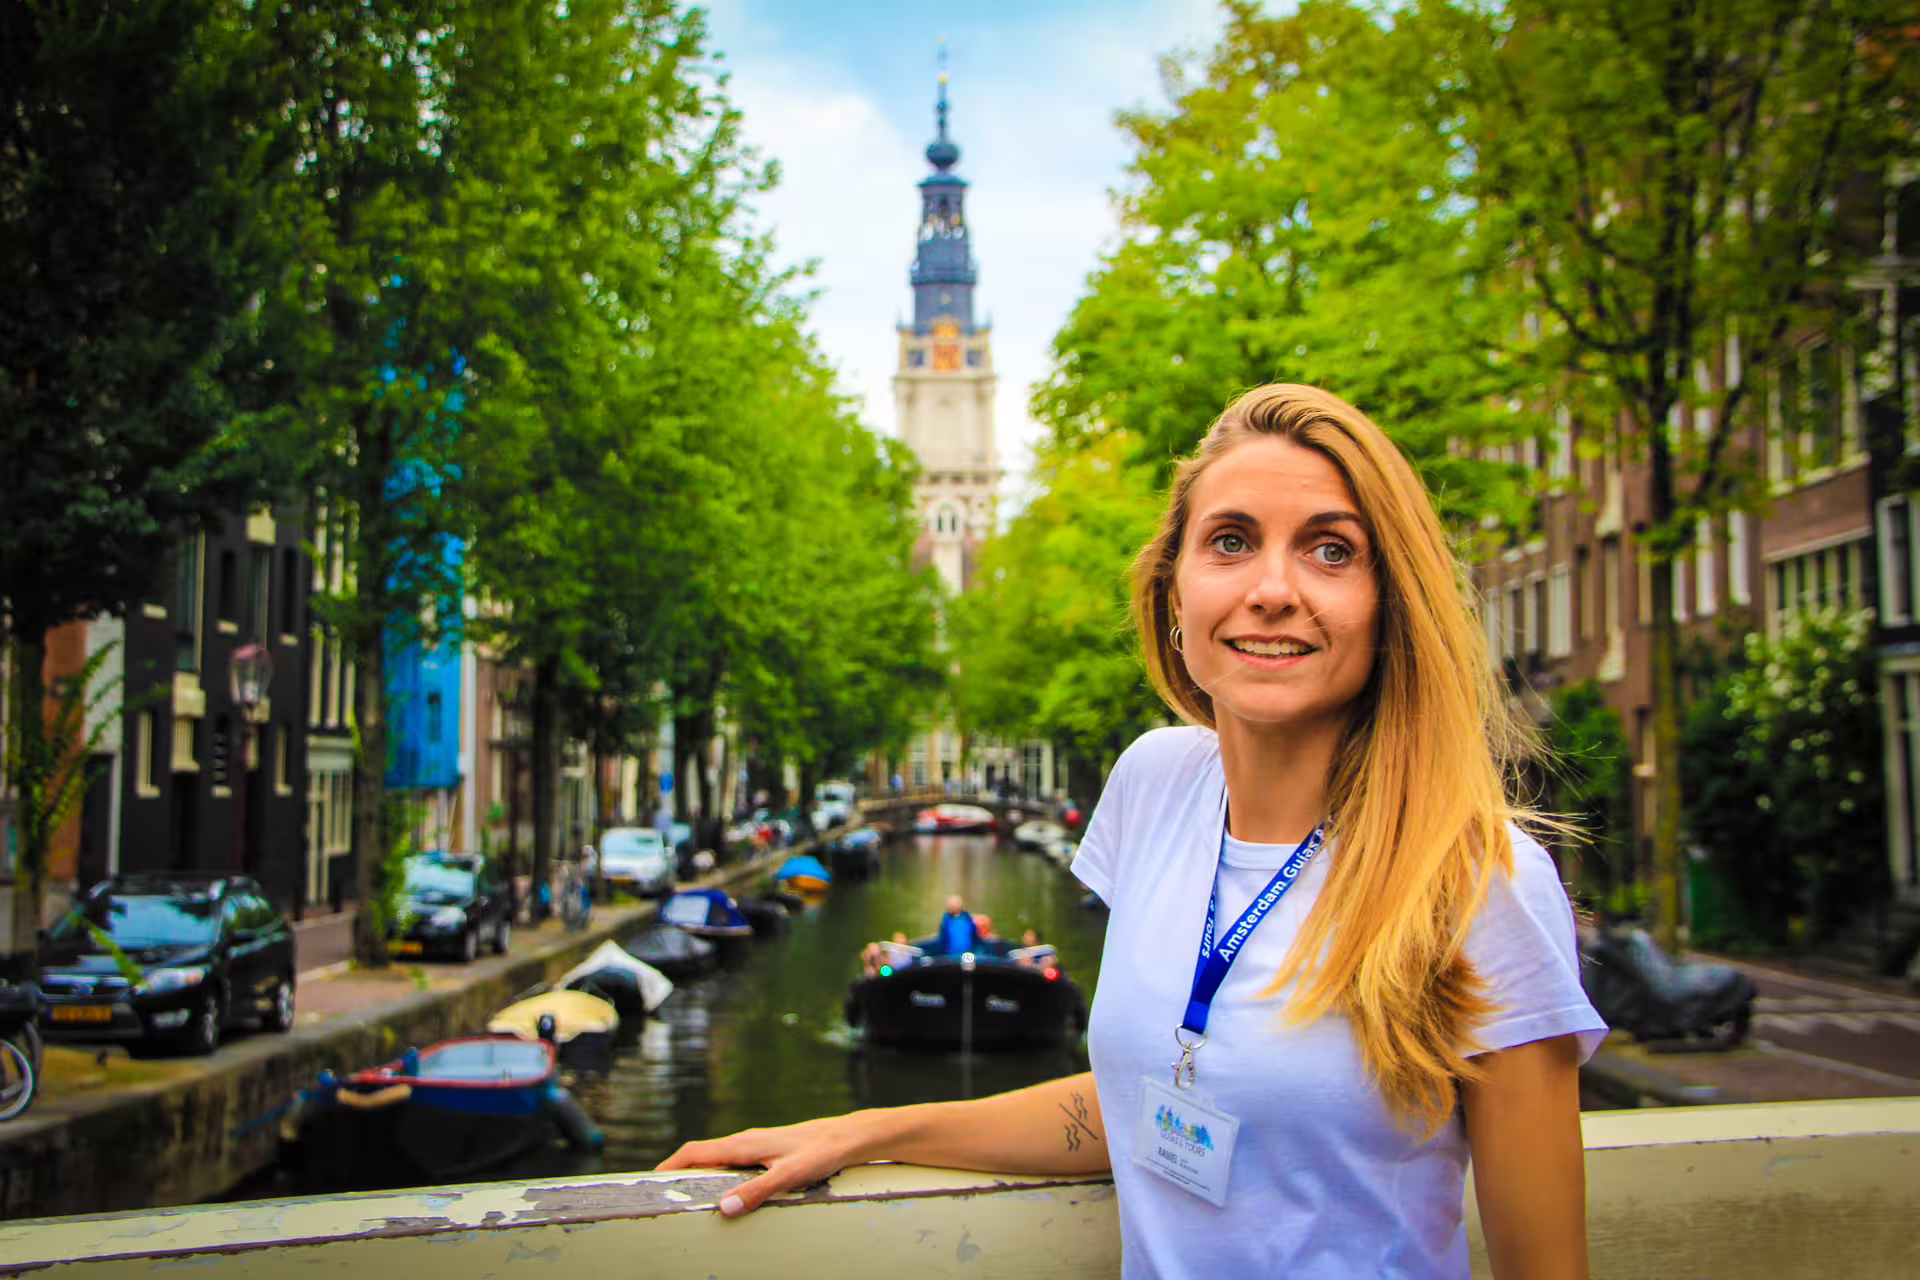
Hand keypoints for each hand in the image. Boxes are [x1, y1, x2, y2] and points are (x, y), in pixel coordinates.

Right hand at [656, 1112, 880, 1217]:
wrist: (845, 1137)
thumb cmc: (819, 1153)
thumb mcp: (788, 1176)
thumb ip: (756, 1192)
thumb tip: (724, 1208)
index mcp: (742, 1144)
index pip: (694, 1151)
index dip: (670, 1164)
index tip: (651, 1180)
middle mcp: (744, 1141)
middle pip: (701, 1155)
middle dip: (679, 1172)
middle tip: (663, 1194)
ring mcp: (754, 1144)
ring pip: (716, 1158)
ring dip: (698, 1173)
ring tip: (688, 1196)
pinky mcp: (766, 1150)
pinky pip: (732, 1161)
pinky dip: (717, 1173)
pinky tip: (724, 1190)